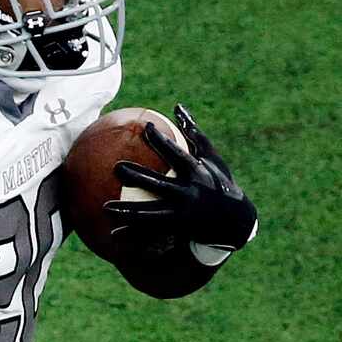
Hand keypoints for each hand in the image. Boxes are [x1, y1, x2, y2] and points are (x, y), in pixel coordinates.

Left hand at [105, 104, 257, 259]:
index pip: (178, 155)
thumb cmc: (221, 182)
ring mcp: (183, 215)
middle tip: (117, 168)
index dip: (163, 142)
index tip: (145, 129)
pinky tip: (113, 234)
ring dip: (128, 212)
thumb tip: (178, 107)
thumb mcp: (213, 158)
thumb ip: (194, 134)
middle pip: (160, 185)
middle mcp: (189, 194)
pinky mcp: (178, 229)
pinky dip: (134, 233)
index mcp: (198, 174)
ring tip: (106, 207)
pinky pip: (152, 232)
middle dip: (139, 177)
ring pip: (151, 214)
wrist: (235, 222)